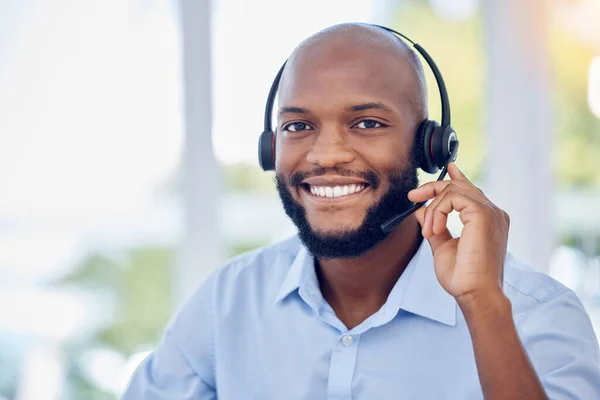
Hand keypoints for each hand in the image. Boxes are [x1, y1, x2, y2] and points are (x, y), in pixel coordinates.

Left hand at [407, 163, 509, 305]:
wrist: (475, 294)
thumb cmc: (463, 277)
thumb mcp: (443, 247)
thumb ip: (435, 227)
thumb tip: (420, 211)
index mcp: (488, 220)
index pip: (470, 191)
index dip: (454, 178)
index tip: (439, 174)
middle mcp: (493, 213)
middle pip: (460, 186)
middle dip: (432, 188)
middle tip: (412, 197)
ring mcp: (491, 212)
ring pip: (453, 191)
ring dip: (433, 209)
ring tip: (429, 232)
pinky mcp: (484, 214)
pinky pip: (453, 198)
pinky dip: (438, 212)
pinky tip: (435, 230)